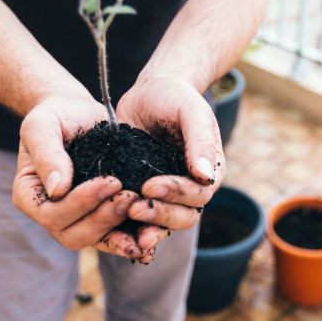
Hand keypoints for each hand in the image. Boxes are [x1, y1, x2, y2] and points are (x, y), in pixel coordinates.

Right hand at [12, 92, 143, 258]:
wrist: (78, 111)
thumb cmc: (56, 115)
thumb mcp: (43, 125)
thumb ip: (47, 154)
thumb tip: (57, 190)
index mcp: (30, 196)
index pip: (52, 215)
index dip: (81, 203)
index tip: (111, 180)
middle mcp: (51, 214)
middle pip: (73, 236)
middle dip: (104, 219)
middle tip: (131, 196)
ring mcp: (77, 218)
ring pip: (97, 240)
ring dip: (121, 232)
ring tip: (143, 210)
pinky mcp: (101, 214)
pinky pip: (116, 234)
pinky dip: (133, 235)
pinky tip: (154, 232)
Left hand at [116, 73, 225, 259]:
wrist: (150, 93)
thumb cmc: (175, 97)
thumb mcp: (191, 112)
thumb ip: (200, 141)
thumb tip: (206, 175)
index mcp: (209, 172)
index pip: (198, 195)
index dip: (175, 194)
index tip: (148, 186)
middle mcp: (191, 189)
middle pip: (183, 217)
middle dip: (158, 215)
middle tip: (132, 208)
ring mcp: (167, 194)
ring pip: (163, 223)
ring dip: (147, 226)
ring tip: (124, 217)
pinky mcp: (144, 194)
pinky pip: (142, 217)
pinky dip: (130, 226)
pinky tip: (112, 227)